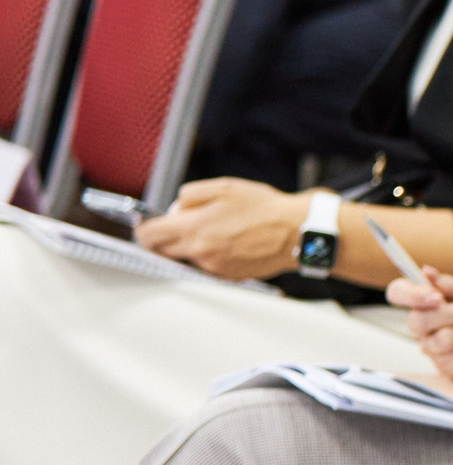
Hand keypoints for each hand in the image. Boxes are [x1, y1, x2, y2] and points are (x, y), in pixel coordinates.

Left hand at [135, 179, 306, 279]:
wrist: (297, 233)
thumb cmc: (264, 208)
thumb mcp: (224, 187)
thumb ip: (190, 195)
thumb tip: (175, 208)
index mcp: (193, 227)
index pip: (149, 236)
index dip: (144, 230)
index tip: (146, 227)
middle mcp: (199, 252)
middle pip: (164, 251)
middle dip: (166, 239)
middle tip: (183, 227)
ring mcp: (213, 267)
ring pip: (188, 258)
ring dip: (194, 246)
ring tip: (220, 232)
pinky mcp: (228, 276)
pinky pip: (209, 266)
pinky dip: (214, 256)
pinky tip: (234, 243)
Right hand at [388, 265, 452, 380]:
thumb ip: (452, 285)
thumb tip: (427, 271)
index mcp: (424, 301)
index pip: (398, 293)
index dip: (411, 294)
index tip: (435, 296)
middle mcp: (422, 326)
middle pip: (417, 322)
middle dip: (450, 314)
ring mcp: (432, 348)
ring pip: (441, 342)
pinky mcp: (446, 367)